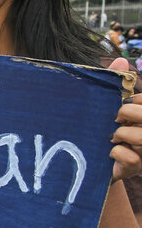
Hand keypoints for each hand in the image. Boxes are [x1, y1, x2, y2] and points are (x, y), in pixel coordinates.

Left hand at [110, 58, 141, 179]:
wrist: (90, 162)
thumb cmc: (101, 129)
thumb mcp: (106, 105)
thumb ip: (115, 83)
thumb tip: (121, 60)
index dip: (132, 101)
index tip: (120, 106)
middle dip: (125, 114)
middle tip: (114, 120)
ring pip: (139, 137)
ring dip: (120, 135)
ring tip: (112, 138)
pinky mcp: (138, 167)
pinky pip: (130, 157)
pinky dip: (116, 153)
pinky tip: (111, 154)